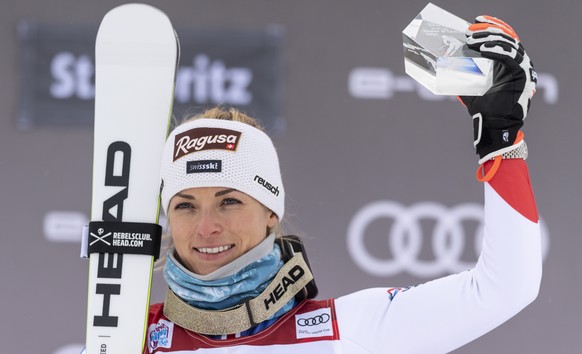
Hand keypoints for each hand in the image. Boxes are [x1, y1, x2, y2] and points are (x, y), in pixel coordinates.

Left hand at [459, 16, 536, 163]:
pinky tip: (482, 48)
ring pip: (509, 44)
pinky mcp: (521, 75)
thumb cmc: (483, 108)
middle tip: (471, 29)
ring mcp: (521, 68)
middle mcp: (517, 63)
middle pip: (507, 37)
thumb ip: (463, 75)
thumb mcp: (469, 87)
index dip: (491, 26)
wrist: (493, 125)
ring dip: (489, 39)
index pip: (504, 37)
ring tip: (472, 40)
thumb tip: (444, 65)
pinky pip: (510, 57)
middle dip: (488, 30)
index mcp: (508, 63)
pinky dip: (496, 50)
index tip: (476, 21)